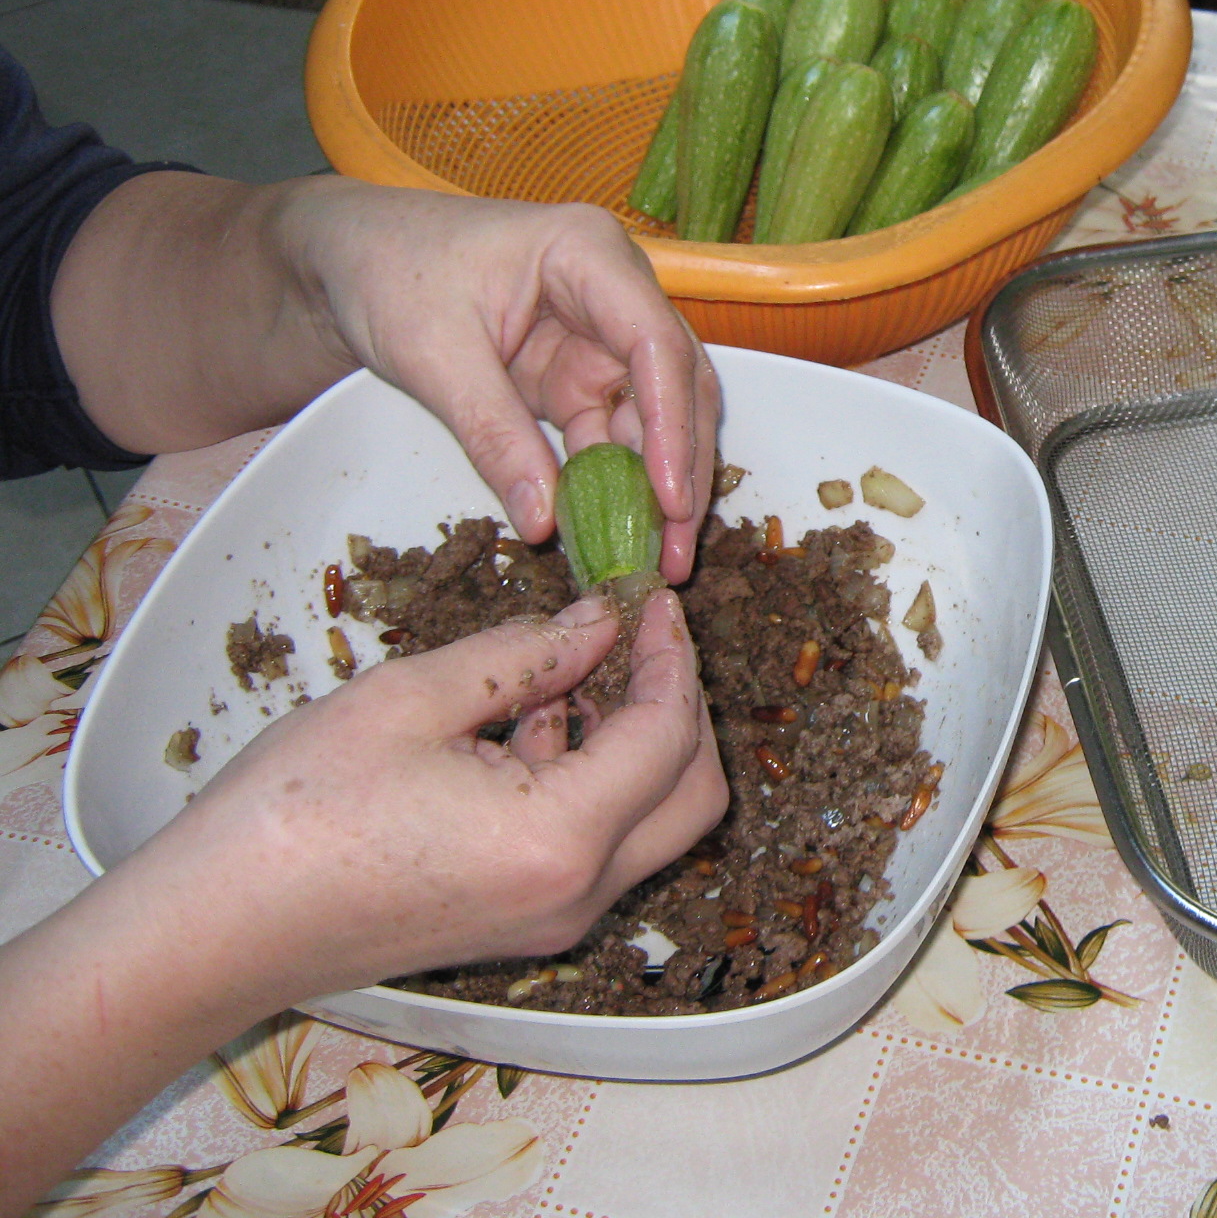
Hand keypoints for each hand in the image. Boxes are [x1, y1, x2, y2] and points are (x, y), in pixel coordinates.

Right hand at [0, 589, 725, 1213]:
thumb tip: (597, 623)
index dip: (668, 654)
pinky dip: (595, 781)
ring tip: (573, 668)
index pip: (668, 733)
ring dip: (637, 742)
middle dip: (679, 704)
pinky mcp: (521, 926)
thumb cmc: (294, 813)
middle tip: (636, 633)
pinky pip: (599, 848)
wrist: (215, 930)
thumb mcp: (414, 699)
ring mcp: (552, 921)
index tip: (648, 597)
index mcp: (561, 837)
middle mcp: (576, 894)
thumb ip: (525, 655)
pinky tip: (531, 724)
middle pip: (691, 793)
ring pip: (652, 824)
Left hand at [285, 183, 721, 580]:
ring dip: (656, 488)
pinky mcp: (577, 376)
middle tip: (676, 550)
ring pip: (654, 418)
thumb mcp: (434, 353)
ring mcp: (600, 337)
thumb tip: (544, 523)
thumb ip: (492, 434)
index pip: (655, 344)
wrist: (350, 257)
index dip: (671, 425)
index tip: (670, 499)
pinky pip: (610, 436)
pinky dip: (614, 486)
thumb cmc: (389, 271)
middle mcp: (614, 293)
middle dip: (681, 469)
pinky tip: (612, 535)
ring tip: (657, 561)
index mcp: (588, 254)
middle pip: (676, 384)